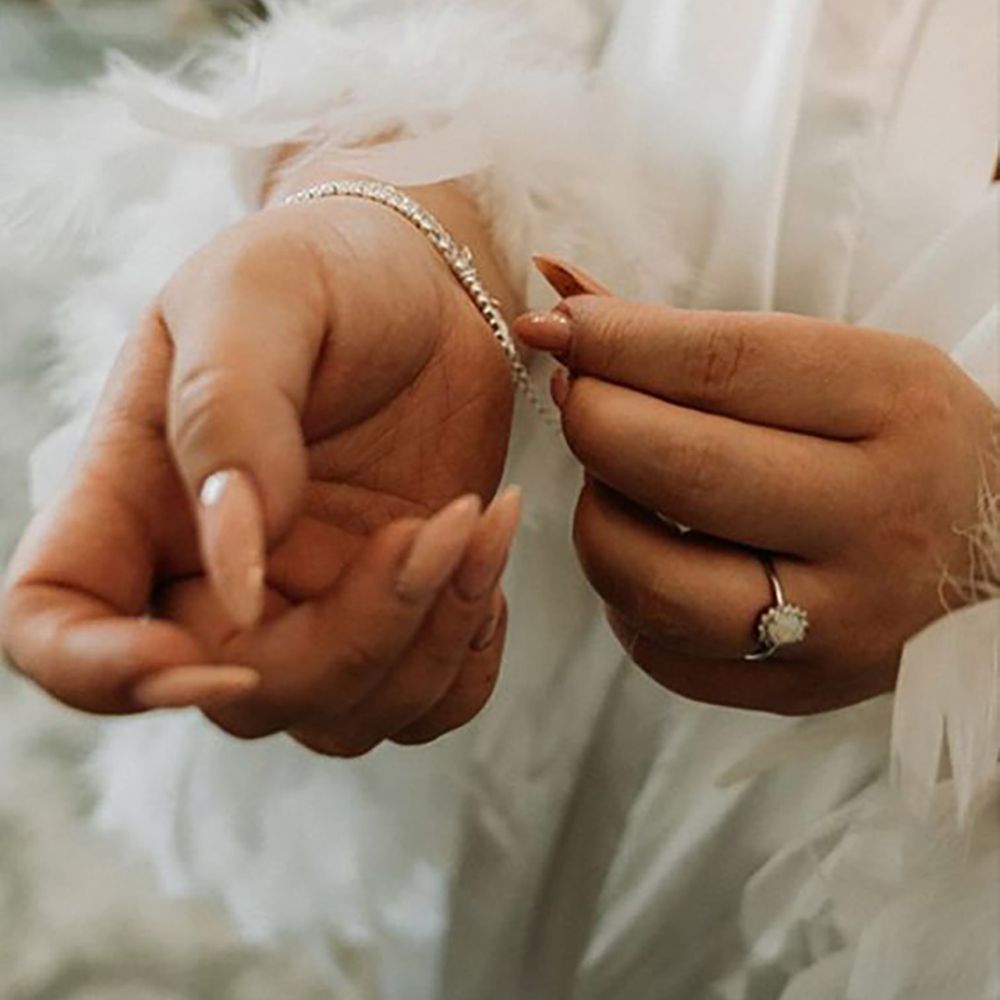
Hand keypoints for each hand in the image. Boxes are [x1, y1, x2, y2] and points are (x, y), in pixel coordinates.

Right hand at [1, 181, 517, 753]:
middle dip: (355, 637)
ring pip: (344, 716)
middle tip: (435, 525)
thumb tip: (236, 570)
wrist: (424, 281)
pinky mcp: (395, 609)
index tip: (216, 648)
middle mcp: (214, 573)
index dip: (102, 674)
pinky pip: (425, 704)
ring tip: (479, 518)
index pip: (54, 624)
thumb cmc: (324, 271)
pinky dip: (467, 657)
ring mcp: (312, 602)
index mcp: (140, 495)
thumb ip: (227, 415)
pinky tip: (484, 560)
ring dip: (429, 642)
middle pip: (244, 693)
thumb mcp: (259, 298)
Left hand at [516, 269, 996, 713]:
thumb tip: (554, 294)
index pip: (722, 365)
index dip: (615, 342)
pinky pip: (660, 650)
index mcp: (896, 406)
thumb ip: (694, 338)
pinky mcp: (798, 688)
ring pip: (652, 580)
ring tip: (617, 484)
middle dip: (593, 422)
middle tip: (579, 398)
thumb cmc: (894, 442)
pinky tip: (649, 556)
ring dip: (598, 519)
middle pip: (681, 470)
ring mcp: (839, 621)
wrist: (991, 561)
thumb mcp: (837, 365)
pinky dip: (625, 597)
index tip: (556, 327)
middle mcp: (876, 521)